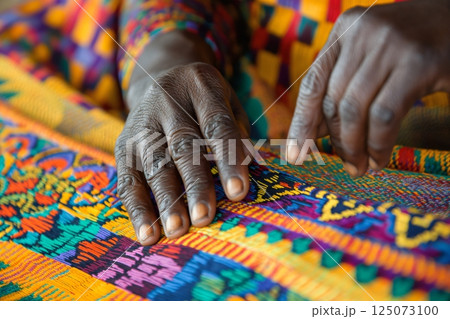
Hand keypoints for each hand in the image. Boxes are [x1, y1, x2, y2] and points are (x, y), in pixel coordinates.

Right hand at [115, 62, 249, 244]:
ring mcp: (141, 124)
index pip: (216, 124)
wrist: (160, 79)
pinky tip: (148, 234)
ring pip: (153, 164)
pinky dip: (137, 208)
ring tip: (177, 229)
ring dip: (165, 199)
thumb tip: (249, 174)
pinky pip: (128, 179)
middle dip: (194, 184)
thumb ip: (238, 134)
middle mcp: (166, 102)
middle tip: (204, 217)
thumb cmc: (206, 102)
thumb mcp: (228, 102)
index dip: (227, 159)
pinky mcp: (122, 145)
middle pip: (183, 146)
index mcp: (200, 86)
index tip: (238, 192)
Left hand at [287, 0, 449, 175]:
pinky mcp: (418, 63)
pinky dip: (378, 144)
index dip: (301, 123)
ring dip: (354, 147)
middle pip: (333, 100)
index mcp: (345, 29)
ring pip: (354, 110)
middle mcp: (363, 32)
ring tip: (361, 167)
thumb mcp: (371, 55)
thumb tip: (313, 130)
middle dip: (336, 141)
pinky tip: (379, 158)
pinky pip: (384, 116)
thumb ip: (343, 83)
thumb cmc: (411, 47)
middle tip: (346, 165)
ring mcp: (390, 45)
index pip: (312, 83)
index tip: (294, 154)